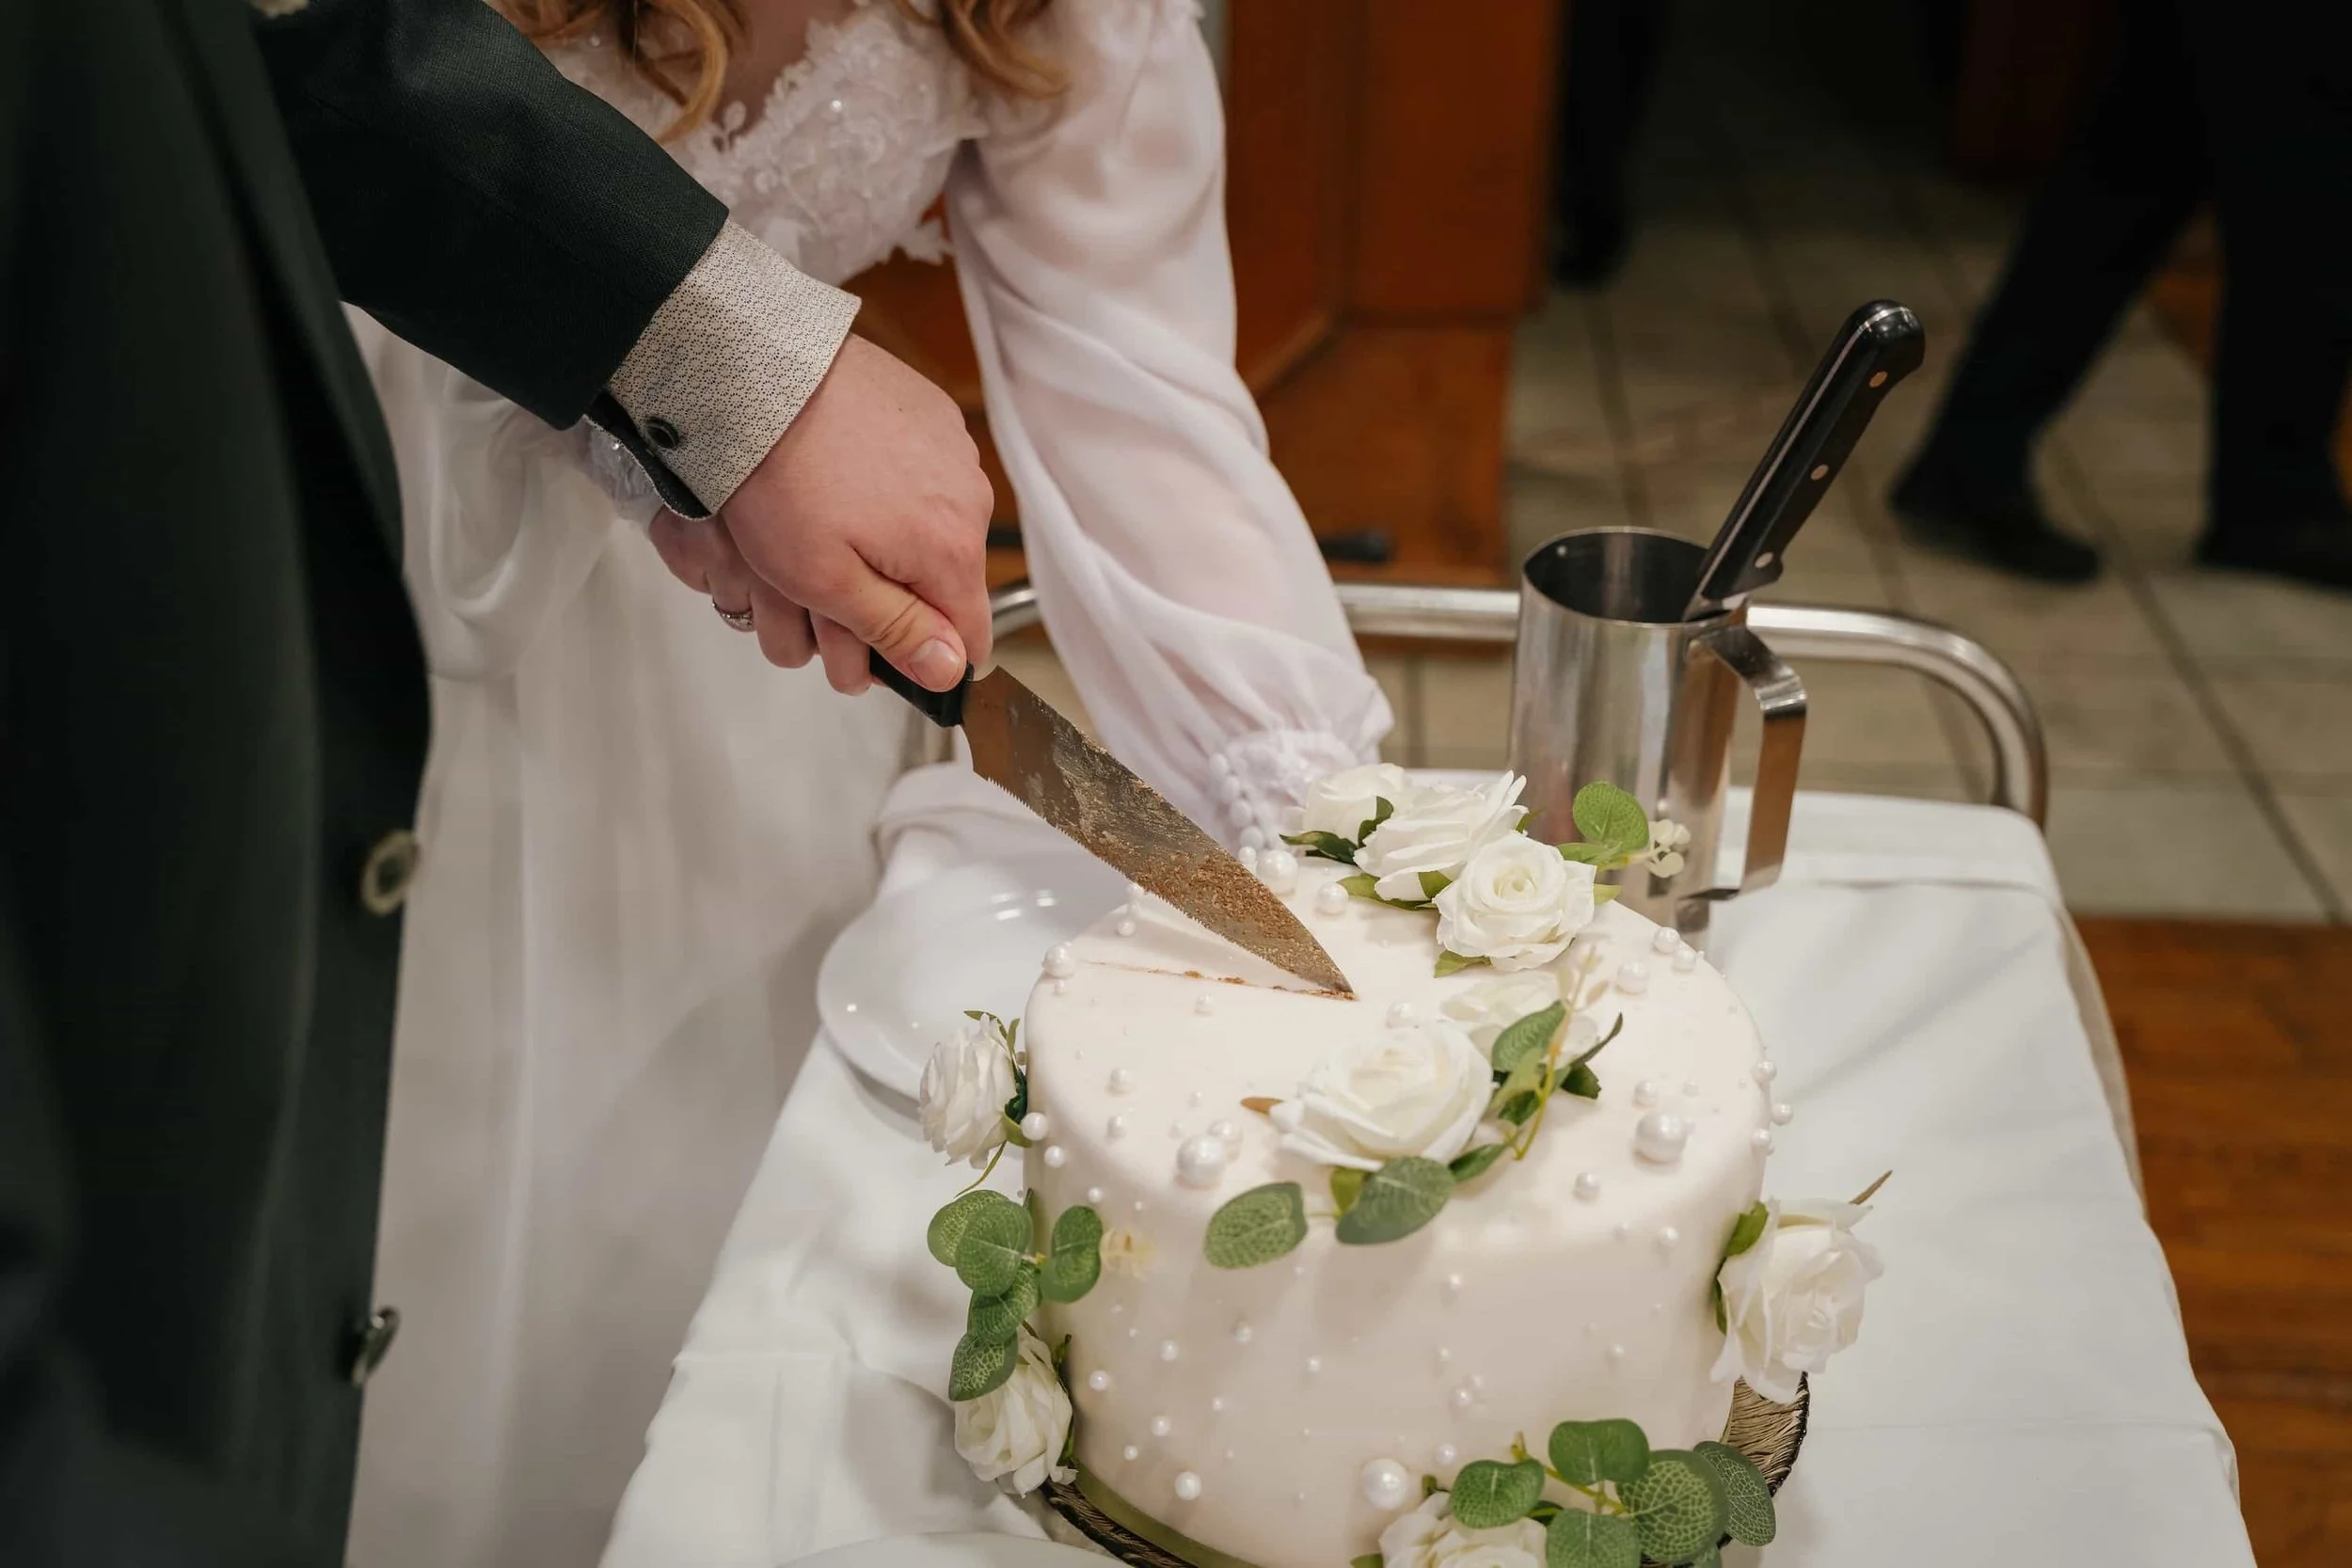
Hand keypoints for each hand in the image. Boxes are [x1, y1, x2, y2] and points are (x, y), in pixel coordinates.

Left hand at [673, 334, 992, 692]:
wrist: (760, 376)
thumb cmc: (782, 478)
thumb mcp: (826, 582)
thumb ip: (896, 632)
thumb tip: (951, 672)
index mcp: (951, 551)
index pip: (969, 640)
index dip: (923, 658)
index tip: (876, 651)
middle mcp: (971, 500)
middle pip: (949, 584)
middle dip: (897, 597)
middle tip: (827, 581)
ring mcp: (955, 452)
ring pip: (936, 530)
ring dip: (894, 541)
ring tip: (828, 518)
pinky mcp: (933, 415)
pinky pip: (926, 474)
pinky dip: (892, 485)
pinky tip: (842, 475)